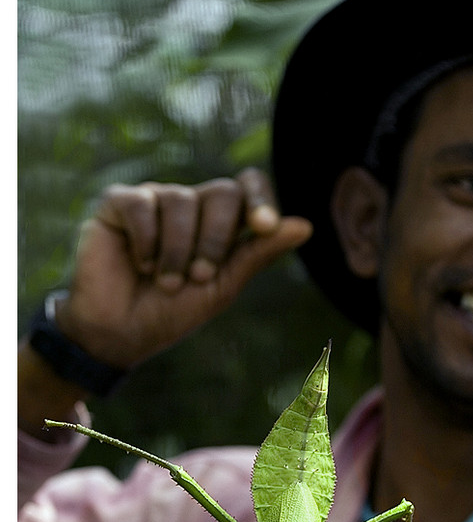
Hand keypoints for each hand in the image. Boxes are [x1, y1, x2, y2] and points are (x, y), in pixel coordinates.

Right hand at [54, 170, 311, 368]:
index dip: (260, 198)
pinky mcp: (118, 203)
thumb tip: (306, 225)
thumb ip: (258, 253)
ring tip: (165, 282)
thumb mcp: (222, 287)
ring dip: (176, 250)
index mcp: (220, 222)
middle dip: (215, 238)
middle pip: (221, 192)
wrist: (120, 334)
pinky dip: (146, 240)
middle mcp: (190, 204)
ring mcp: (155, 200)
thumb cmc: (172, 312)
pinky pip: (142, 203)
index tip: (263, 225)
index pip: (248, 187)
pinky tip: (139, 264)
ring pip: (180, 199)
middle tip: (198, 277)